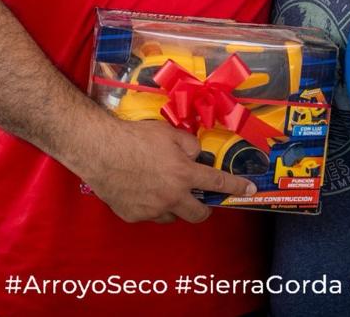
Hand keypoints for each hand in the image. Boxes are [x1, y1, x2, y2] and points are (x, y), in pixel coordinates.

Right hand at [77, 118, 256, 223]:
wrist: (100, 150)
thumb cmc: (135, 137)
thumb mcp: (169, 132)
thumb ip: (189, 145)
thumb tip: (196, 155)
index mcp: (184, 174)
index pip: (218, 183)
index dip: (237, 188)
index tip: (249, 191)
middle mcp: (172, 196)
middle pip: (199, 214)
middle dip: (204, 208)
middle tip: (199, 199)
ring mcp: (153, 209)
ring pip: (173, 216)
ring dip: (175, 206)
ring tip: (162, 189)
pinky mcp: (134, 216)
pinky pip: (149, 214)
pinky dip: (150, 205)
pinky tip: (140, 189)